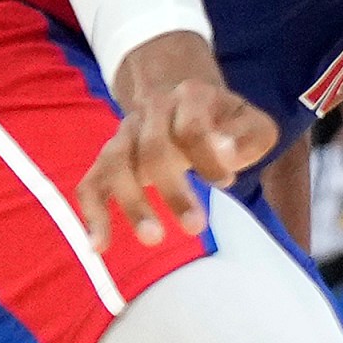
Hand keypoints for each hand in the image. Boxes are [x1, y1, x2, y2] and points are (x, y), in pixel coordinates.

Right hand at [78, 35, 276, 251]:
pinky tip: (99, 245)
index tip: (226, 182)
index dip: (207, 158)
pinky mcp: (109, 160)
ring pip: (116, 164)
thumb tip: (225, 151)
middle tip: (196, 227)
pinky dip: (92, 213)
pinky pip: (90, 184)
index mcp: (189, 98)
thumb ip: (246, 137)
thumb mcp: (252, 124)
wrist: (183, 100)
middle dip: (173, 190)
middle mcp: (150, 113)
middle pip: (152, 149)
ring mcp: (125, 136)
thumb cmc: (224, 124)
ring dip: (132, 202)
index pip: (191, 128)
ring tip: (152, 239)